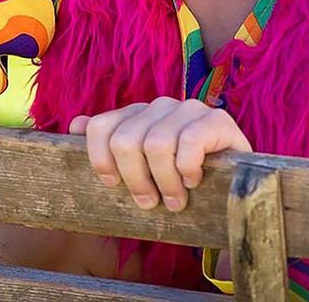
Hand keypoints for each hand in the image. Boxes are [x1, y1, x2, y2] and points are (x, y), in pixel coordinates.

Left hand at [68, 96, 251, 213]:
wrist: (233, 184)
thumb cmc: (180, 179)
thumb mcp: (142, 167)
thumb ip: (111, 145)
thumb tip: (74, 125)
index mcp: (137, 114)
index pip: (100, 126)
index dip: (100, 160)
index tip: (113, 185)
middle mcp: (160, 105)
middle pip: (125, 141)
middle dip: (135, 180)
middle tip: (151, 203)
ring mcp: (188, 108)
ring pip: (156, 145)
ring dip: (165, 182)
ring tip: (176, 200)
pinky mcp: (216, 119)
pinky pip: (190, 142)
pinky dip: (188, 169)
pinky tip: (194, 180)